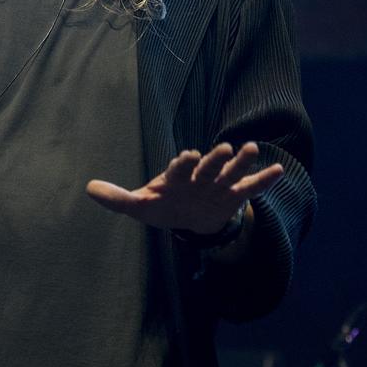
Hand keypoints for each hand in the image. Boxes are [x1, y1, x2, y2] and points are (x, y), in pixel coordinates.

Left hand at [86, 142, 282, 234]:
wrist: (187, 218)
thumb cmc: (162, 206)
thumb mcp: (139, 206)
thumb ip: (118, 198)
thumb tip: (89, 188)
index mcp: (176, 178)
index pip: (180, 169)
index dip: (183, 164)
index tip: (188, 156)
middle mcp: (199, 177)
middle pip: (207, 167)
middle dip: (214, 160)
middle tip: (224, 148)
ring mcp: (218, 185)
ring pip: (230, 172)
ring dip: (241, 162)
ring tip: (252, 149)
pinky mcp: (233, 196)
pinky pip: (250, 188)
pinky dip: (263, 180)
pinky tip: (278, 171)